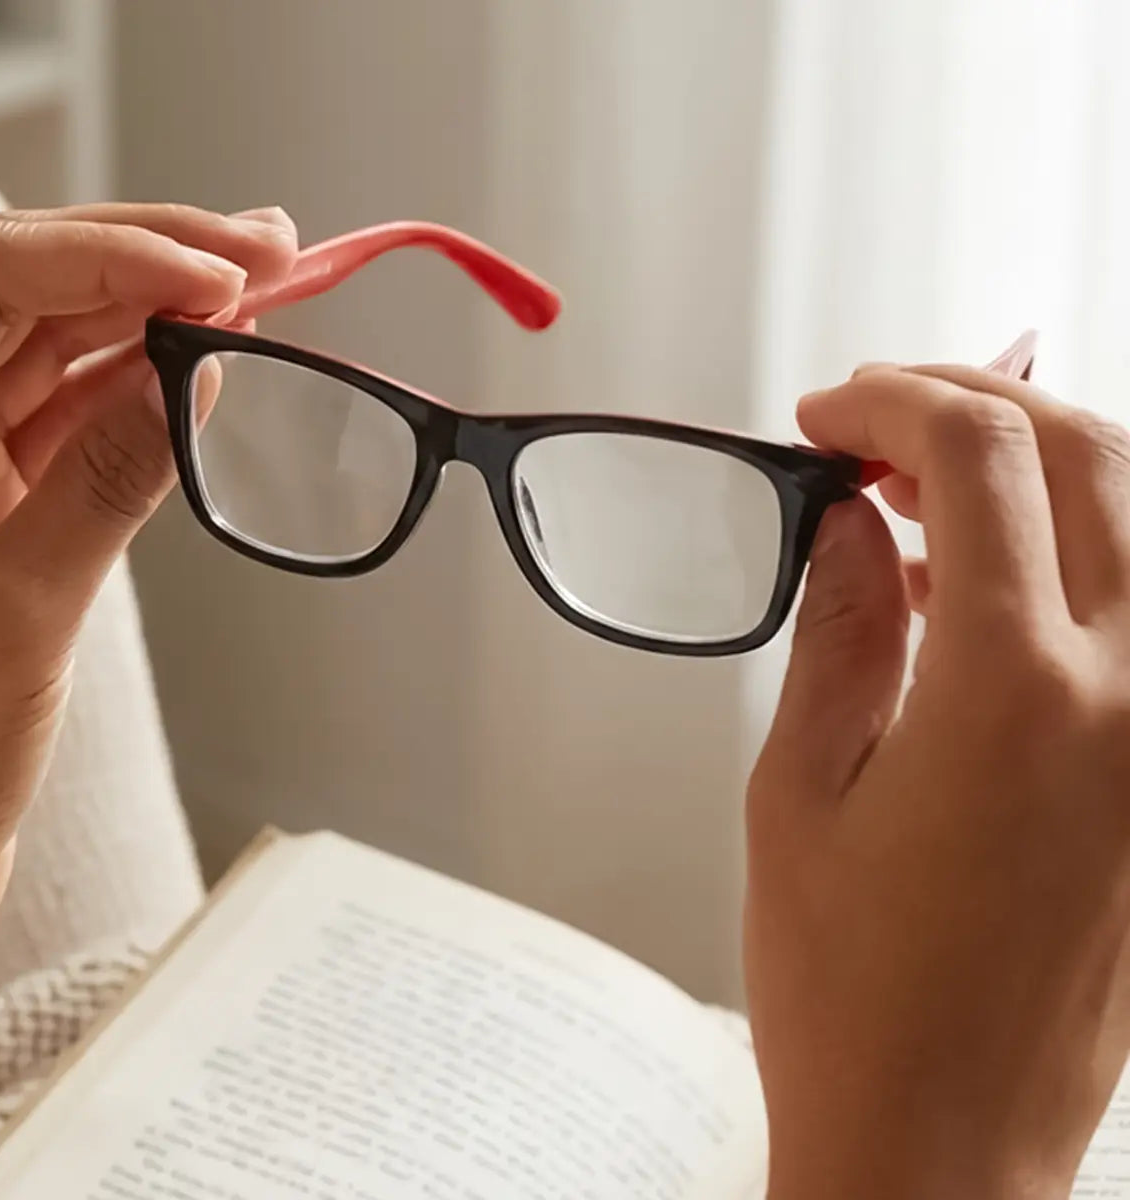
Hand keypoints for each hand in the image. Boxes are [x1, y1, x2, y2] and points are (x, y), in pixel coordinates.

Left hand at [0, 204, 296, 992]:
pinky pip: (84, 406)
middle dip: (154, 256)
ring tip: (264, 277)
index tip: (221, 275)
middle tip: (266, 245)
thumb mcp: (13, 620)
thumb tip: (192, 380)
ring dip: (165, 304)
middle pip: (32, 285)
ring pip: (66, 338)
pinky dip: (154, 377)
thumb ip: (101, 487)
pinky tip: (216, 355)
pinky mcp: (0, 490)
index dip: (111, 257)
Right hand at [746, 347, 1129, 1198]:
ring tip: (915, 491)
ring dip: (1028, 466)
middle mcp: (1129, 700)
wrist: (942, 1138)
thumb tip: (850, 521)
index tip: (827, 417)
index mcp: (1016, 694)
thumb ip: (841, 625)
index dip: (893, 402)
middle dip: (970, 401)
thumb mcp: (798, 788)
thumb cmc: (852, 993)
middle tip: (873, 423)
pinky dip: (1064, 551)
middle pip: (1088, 449)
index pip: (983, 456)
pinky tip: (972, 585)